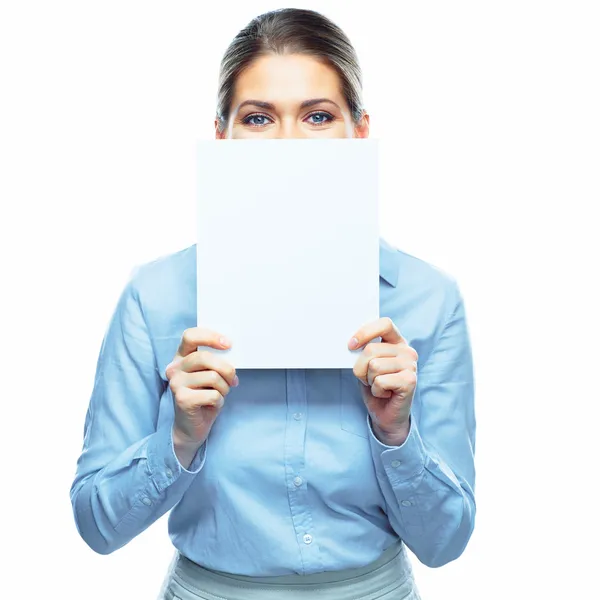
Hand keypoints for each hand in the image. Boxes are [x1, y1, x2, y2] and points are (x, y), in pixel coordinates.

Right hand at [165, 327, 237, 448]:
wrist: (191, 427)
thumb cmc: (204, 396)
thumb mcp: (209, 374)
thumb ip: (215, 362)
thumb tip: (232, 353)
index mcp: (181, 357)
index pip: (190, 336)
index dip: (210, 336)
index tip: (228, 344)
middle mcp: (174, 368)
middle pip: (205, 357)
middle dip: (226, 369)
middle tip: (233, 379)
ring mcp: (176, 384)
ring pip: (213, 377)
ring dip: (224, 388)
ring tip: (220, 394)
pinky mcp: (182, 399)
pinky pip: (213, 395)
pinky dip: (220, 401)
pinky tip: (213, 405)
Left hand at [348, 317, 417, 444]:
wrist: (386, 415)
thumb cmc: (376, 387)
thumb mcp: (366, 365)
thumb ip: (364, 352)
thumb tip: (351, 344)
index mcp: (397, 342)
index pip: (384, 324)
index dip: (365, 332)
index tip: (351, 345)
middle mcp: (407, 351)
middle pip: (371, 349)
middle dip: (361, 368)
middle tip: (369, 378)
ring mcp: (411, 365)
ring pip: (374, 366)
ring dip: (369, 380)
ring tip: (379, 386)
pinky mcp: (410, 381)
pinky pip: (380, 381)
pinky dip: (376, 390)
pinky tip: (385, 393)